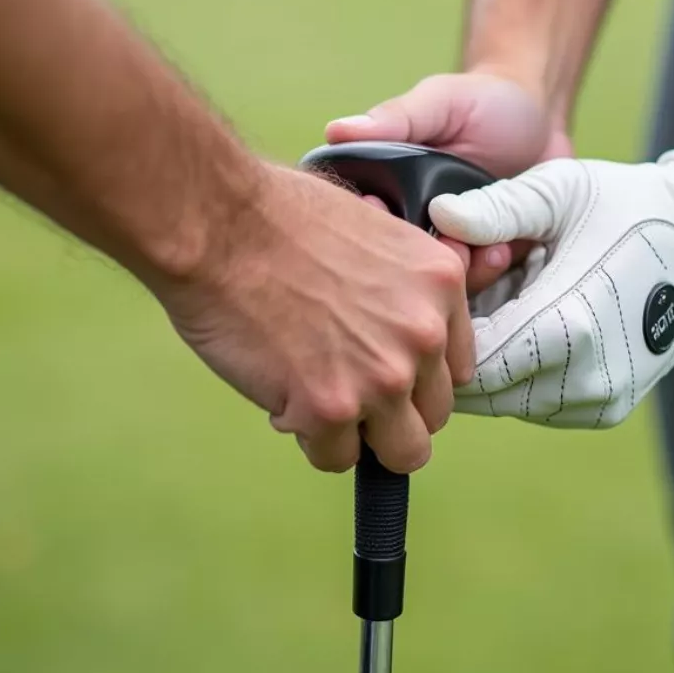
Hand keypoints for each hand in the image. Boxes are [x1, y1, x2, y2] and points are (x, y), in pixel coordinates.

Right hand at [156, 165, 474, 472]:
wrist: (218, 222)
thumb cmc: (278, 215)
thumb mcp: (372, 228)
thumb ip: (401, 284)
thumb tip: (397, 321)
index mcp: (439, 284)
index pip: (455, 365)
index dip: (417, 373)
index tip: (385, 368)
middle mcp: (424, 334)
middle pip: (434, 414)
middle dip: (393, 409)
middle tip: (346, 386)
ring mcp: (383, 377)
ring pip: (401, 451)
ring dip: (362, 436)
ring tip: (319, 401)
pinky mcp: (332, 408)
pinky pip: (336, 457)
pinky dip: (309, 438)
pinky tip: (283, 397)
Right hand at [326, 71, 571, 291]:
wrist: (542, 122)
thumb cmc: (483, 102)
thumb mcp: (439, 102)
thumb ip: (395, 118)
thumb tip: (337, 130)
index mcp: (381, 189)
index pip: (358, 226)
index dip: (367, 232)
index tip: (385, 215)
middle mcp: (406, 227)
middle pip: (395, 266)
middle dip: (416, 264)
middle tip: (447, 243)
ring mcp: (443, 250)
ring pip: (432, 287)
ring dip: (457, 275)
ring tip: (483, 248)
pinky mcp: (479, 265)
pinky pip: (473, 288)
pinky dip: (485, 275)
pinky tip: (501, 250)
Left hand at [429, 150, 673, 426]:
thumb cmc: (624, 206)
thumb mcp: (560, 191)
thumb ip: (497, 208)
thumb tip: (440, 216)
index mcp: (568, 325)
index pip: (470, 361)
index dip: (446, 328)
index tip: (447, 290)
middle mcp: (585, 379)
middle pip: (482, 388)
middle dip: (466, 346)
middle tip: (479, 294)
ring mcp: (598, 400)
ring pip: (505, 400)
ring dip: (493, 361)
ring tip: (510, 305)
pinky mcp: (605, 410)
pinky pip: (535, 403)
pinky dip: (521, 372)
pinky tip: (533, 326)